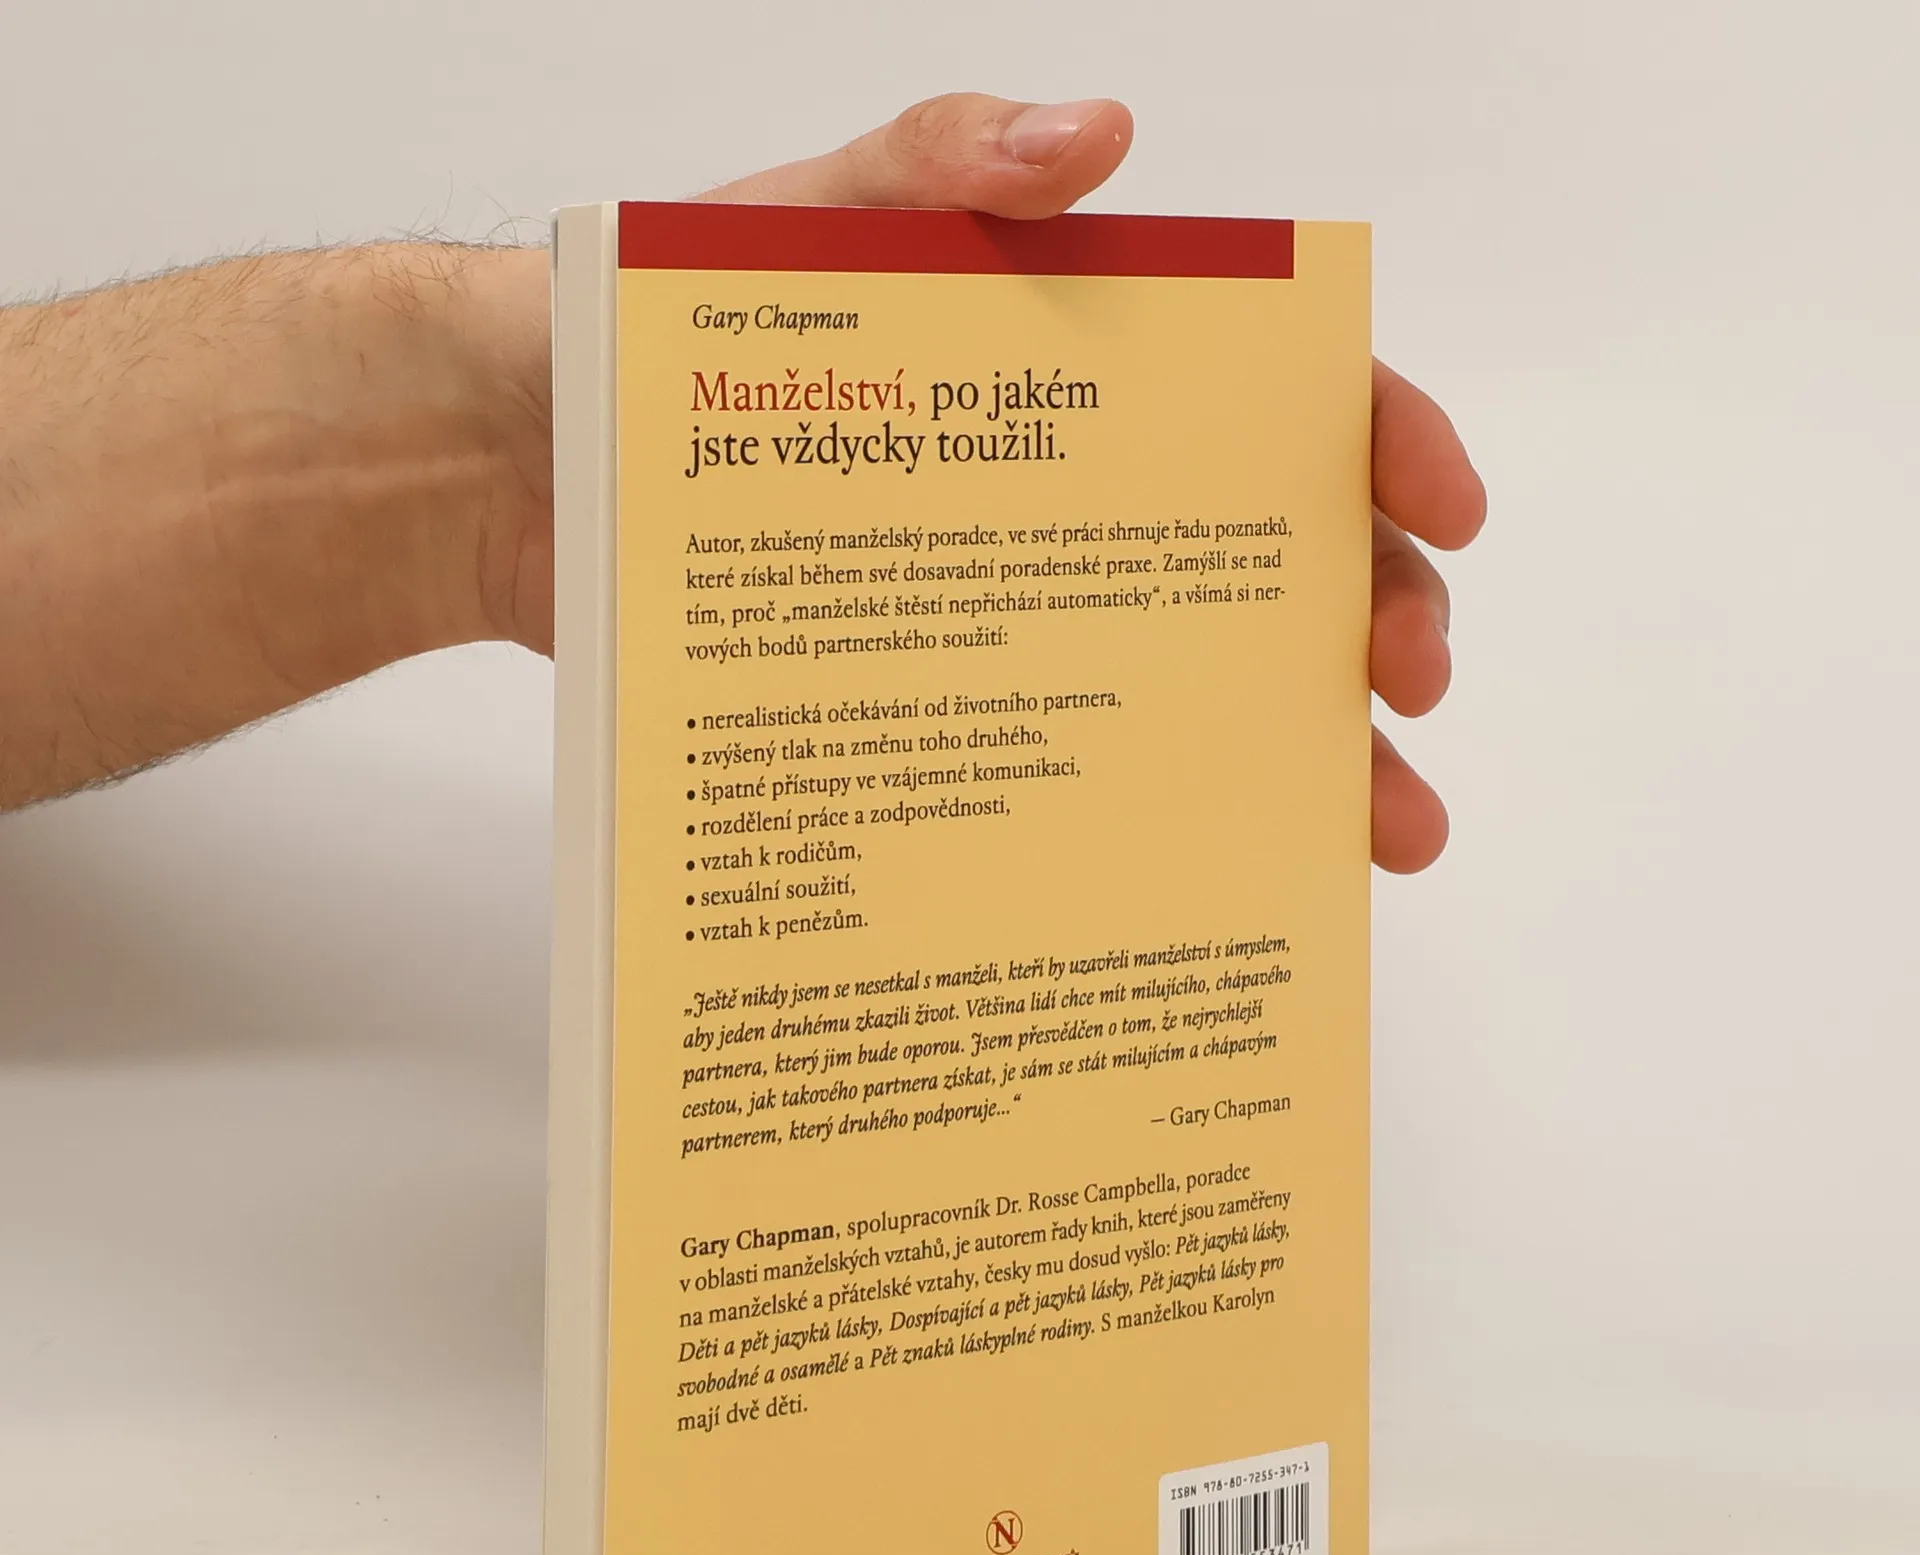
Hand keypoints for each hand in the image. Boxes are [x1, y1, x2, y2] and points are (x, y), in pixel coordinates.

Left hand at [696, 93, 1485, 873]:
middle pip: (1268, 553)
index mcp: (1066, 361)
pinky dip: (1166, 812)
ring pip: (1199, 678)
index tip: (1442, 514)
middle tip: (1403, 700)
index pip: (1266, 391)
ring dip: (1305, 748)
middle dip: (1370, 618)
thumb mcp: (790, 228)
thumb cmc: (637, 339)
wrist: (502, 477)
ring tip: (1377, 832)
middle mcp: (1065, 490)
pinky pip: (1082, 760)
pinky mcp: (946, 700)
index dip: (1377, 443)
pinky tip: (1219, 871)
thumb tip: (1101, 136)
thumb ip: (930, 170)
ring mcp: (1015, 605)